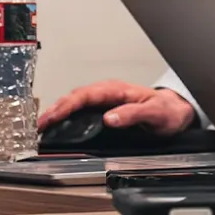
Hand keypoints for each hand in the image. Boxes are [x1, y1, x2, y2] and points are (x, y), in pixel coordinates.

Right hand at [40, 80, 196, 134]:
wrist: (175, 111)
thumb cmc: (166, 110)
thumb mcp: (154, 113)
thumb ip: (133, 114)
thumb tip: (109, 118)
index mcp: (117, 90)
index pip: (86, 95)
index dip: (67, 106)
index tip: (52, 116)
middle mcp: (108, 91)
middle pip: (75, 96)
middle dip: (55, 108)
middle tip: (39, 124)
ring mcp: (105, 98)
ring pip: (75, 100)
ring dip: (58, 110)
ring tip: (42, 124)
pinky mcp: (104, 107)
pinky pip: (80, 107)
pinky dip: (66, 113)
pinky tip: (58, 122)